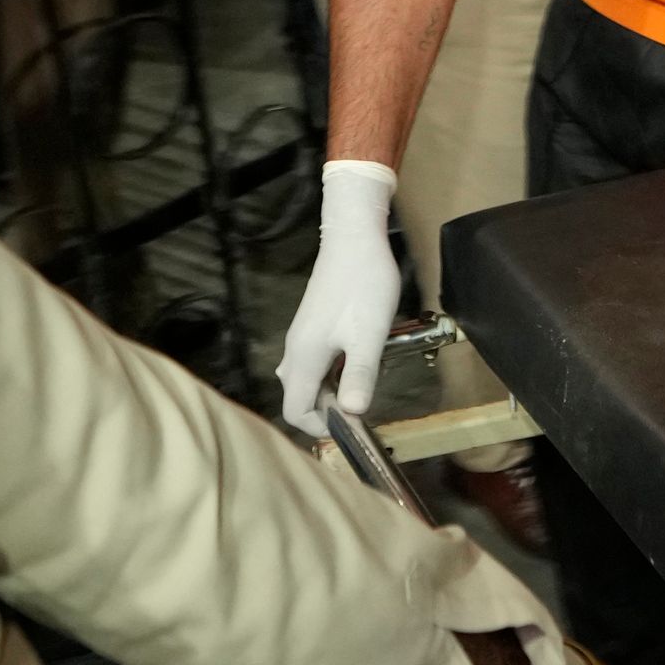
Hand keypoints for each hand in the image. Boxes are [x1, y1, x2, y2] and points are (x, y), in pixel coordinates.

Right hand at [279, 159, 401, 427]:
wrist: (354, 238)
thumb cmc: (363, 284)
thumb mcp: (369, 334)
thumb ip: (360, 375)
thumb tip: (354, 414)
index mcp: (303, 357)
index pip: (295, 410)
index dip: (321, 426)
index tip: (352, 426)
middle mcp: (296, 350)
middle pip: (300, 398)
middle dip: (328, 412)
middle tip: (363, 408)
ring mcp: (302, 338)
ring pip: (309, 381)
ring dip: (332, 392)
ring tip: (364, 388)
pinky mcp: (313, 328)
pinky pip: (316, 364)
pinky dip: (333, 375)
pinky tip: (359, 365)